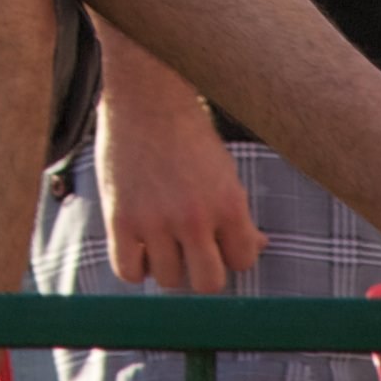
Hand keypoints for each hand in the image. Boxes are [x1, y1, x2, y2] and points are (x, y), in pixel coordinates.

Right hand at [99, 71, 266, 292]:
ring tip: (161, 240)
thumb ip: (238, 214)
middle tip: (190, 249)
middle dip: (202, 270)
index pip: (242, 262)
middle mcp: (194, 216)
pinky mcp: (120, 218)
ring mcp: (155, 219)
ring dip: (166, 266)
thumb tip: (261, 245)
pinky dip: (135, 267)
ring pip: (168, 280)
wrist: (146, 97)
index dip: (230, 253)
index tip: (216, 239)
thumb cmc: (189, 135)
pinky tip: (138, 246)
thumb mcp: (225, 172)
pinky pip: (128, 272)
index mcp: (229, 204)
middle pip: (208, 283)